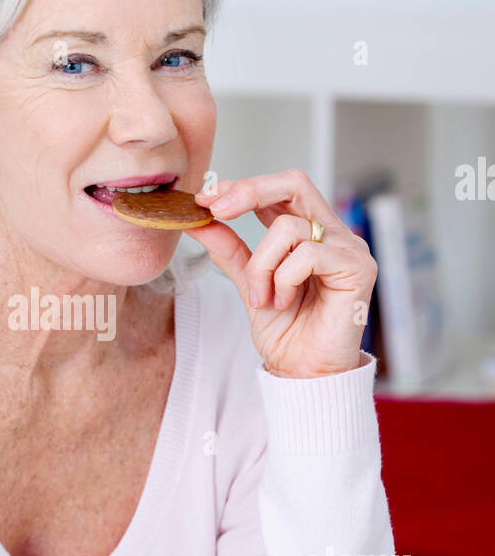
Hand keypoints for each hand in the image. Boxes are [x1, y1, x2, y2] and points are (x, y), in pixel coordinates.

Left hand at [186, 168, 376, 378]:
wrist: (304, 373)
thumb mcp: (248, 282)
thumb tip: (198, 219)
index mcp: (307, 232)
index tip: (205, 198)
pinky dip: (283, 279)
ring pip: (289, 227)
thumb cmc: (286, 332)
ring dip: (262, 264)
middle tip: (216, 208)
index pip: (279, 189)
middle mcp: (331, 233)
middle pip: (294, 182)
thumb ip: (229, 249)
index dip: (242, 186)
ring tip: (262, 297)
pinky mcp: (358, 267)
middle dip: (250, 191)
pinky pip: (306, 254)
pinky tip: (283, 302)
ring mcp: (348, 248)